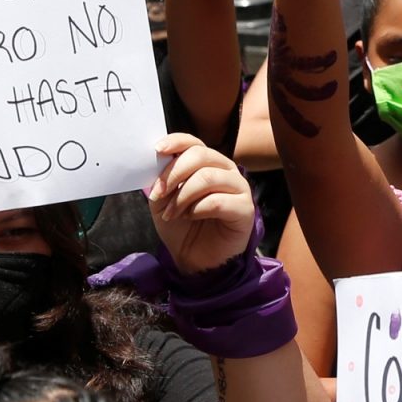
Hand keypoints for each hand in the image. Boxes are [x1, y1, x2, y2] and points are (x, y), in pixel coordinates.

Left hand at [146, 133, 256, 273]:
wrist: (194, 259)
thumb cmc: (182, 227)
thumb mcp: (162, 201)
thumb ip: (161, 180)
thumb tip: (156, 161)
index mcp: (207, 163)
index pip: (193, 142)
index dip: (176, 142)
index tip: (157, 150)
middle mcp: (225, 170)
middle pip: (200, 155)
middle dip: (174, 173)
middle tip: (159, 195)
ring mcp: (239, 188)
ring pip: (207, 177)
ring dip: (183, 196)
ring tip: (172, 213)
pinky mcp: (245, 208)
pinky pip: (218, 201)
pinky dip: (197, 209)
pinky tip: (190, 217)